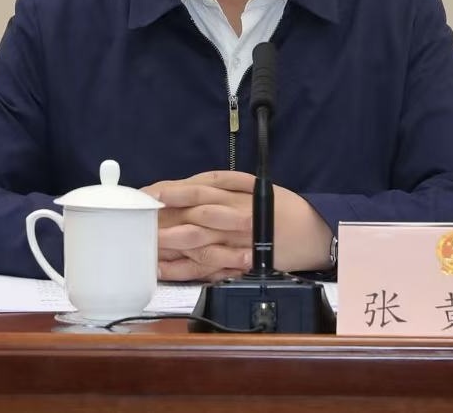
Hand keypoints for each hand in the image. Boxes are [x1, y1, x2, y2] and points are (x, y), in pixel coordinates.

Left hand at [142, 170, 332, 281]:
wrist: (313, 236)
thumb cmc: (282, 206)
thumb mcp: (256, 184)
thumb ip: (224, 182)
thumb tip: (189, 184)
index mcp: (239, 198)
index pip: (199, 191)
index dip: (172, 192)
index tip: (147, 193)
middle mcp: (236, 221)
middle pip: (195, 220)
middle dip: (165, 220)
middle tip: (139, 220)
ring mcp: (236, 247)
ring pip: (198, 246)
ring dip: (169, 246)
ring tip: (144, 245)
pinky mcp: (238, 267)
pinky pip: (207, 270)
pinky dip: (183, 270)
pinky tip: (161, 268)